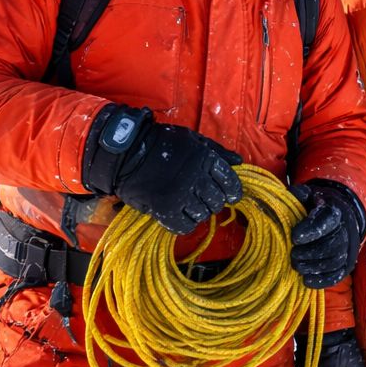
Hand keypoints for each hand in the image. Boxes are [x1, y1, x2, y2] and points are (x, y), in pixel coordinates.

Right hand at [83, 105, 241, 233]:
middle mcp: (196, 178)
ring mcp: (180, 195)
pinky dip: (185, 223)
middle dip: (214, 201)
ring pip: (203, 214)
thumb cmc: (162, 142)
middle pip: (218, 201)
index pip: (231, 182)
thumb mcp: (193, 140)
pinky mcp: (164, 209)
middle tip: (203, 197)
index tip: (230, 195)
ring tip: (188, 203)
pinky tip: (179, 214)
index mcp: (206, 159)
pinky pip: (185, 226)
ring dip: (199, 211)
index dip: (233, 191)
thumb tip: (239, 162)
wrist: (126, 152)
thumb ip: (218, 152)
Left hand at [290, 181, 365, 288]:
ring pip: (335, 261)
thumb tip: (291, 197)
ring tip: (296, 265)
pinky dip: (322, 281)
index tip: (295, 237)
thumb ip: (298, 195)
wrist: (334, 217)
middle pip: (333, 245)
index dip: (311, 230)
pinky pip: (337, 275)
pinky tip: (306, 280)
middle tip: (293, 254)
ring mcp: (347, 249)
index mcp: (334, 212)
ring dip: (314, 267)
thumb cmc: (315, 208)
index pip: (327, 221)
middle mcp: (345, 231)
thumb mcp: (307, 196)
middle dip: (311, 253)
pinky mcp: (346, 265)